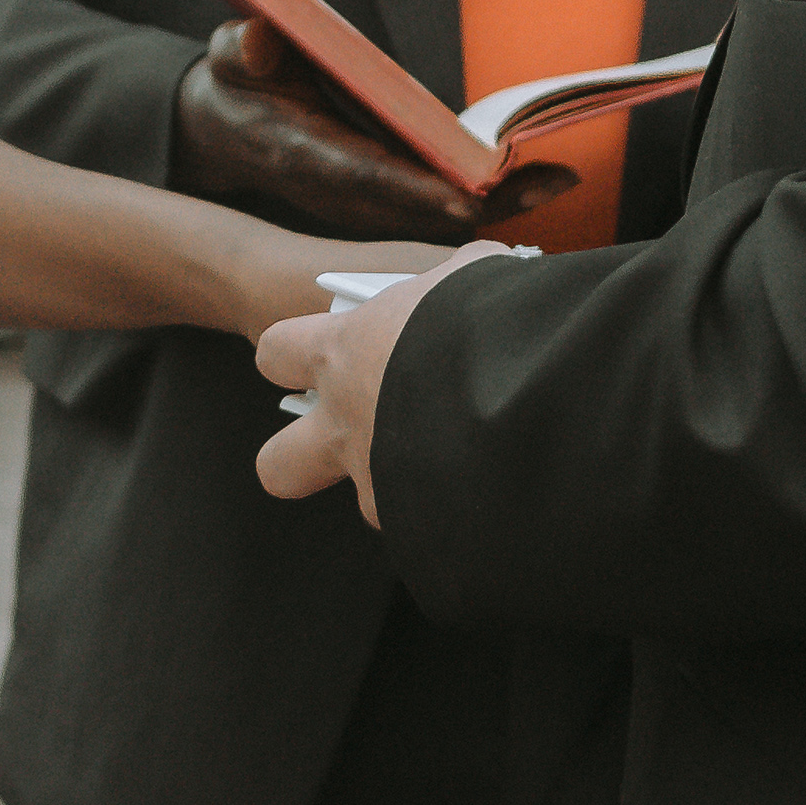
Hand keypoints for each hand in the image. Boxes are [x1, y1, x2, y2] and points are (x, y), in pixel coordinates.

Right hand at [171, 20, 576, 241]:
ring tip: (556, 181)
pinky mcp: (376, 199)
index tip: (468, 196)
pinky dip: (484, 200)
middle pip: (417, 206)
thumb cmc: (232, 88)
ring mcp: (360, 201)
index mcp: (302, 154)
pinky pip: (435, 207)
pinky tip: (532, 185)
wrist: (221, 135)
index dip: (417, 188)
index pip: (364, 175)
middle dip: (482, 201)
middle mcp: (338, 188)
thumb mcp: (225, 62)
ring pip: (433, 214)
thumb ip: (242, 50)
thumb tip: (261, 40)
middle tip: (549, 183)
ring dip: (496, 204)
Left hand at [254, 239, 512, 526]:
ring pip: (366, 504)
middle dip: (299, 462)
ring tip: (455, 466)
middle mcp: (345, 423)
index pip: (276, 352)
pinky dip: (451, 511)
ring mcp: (376, 481)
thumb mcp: (470, 278)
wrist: (529, 392)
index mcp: (344, 352)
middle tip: (349, 443)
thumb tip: (474, 282)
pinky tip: (492, 486)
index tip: (324, 356)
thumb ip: (453, 284)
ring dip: (399, 491)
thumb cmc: (487, 320)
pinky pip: (426, 526)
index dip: (291, 356)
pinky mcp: (418, 524)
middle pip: (277, 464)